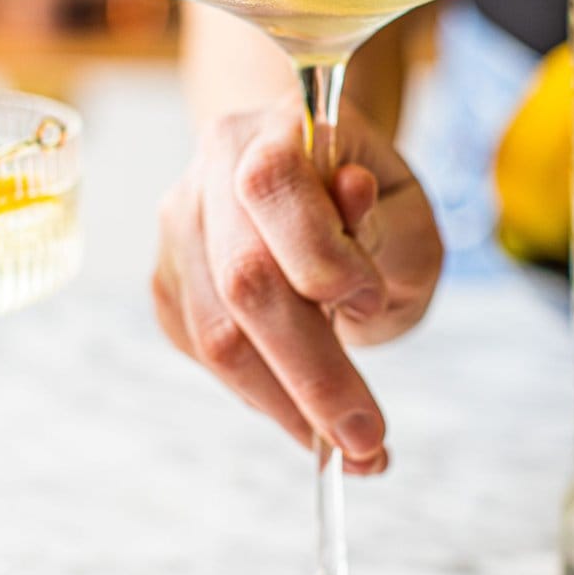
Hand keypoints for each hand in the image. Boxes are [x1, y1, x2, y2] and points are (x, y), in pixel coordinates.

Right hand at [153, 93, 443, 472]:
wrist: (315, 184)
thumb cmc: (371, 202)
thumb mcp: (405, 205)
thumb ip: (384, 217)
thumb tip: (351, 197)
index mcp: (274, 128)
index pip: (273, 187)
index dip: (324, 258)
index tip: (372, 304)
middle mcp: (210, 171)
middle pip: (242, 279)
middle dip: (311, 372)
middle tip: (368, 440)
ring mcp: (178, 229)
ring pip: (216, 332)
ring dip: (286, 402)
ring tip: (346, 446)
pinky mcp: (169, 283)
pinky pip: (204, 353)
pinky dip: (261, 396)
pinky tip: (305, 414)